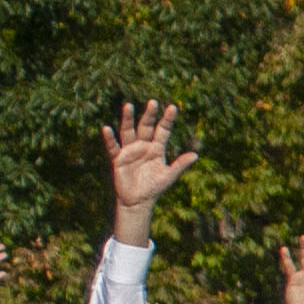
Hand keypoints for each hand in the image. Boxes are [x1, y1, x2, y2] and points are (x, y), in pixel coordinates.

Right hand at [103, 102, 198, 229]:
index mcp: (157, 148)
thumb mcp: (169, 176)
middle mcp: (143, 146)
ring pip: (128, 131)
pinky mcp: (118, 159)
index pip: (163, 130)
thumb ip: (180, 165)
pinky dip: (109, 139)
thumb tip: (195, 155)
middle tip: (153, 102)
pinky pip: (113, 147)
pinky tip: (107, 128)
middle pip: (146, 126)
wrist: (137, 201)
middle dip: (149, 115)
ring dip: (128, 119)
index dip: (167, 119)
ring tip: (129, 105)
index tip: (173, 107)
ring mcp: (130, 151)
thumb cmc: (154, 188)